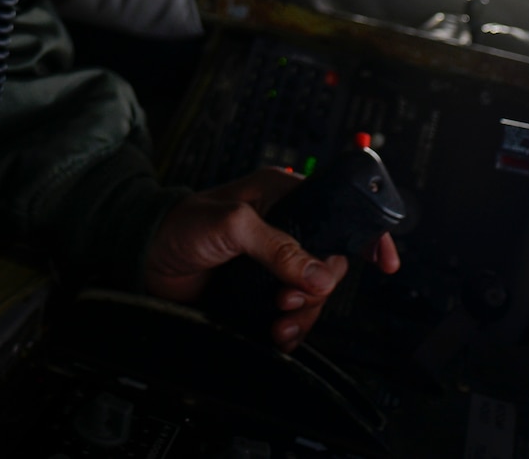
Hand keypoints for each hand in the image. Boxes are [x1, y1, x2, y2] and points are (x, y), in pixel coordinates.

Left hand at [143, 167, 401, 352]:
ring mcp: (273, 262)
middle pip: (330, 263)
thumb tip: (320, 274)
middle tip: (289, 297)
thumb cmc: (178, 224)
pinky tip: (277, 332)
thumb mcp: (231, 224)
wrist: (144, 258)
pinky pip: (292, 312)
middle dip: (318, 287)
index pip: (338, 210)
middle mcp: (284, 228)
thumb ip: (278, 247)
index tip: (384, 260)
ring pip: (314, 293)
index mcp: (283, 196)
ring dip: (303, 312)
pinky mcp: (261, 290)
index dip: (366, 233)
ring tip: (280, 320)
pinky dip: (291, 326)